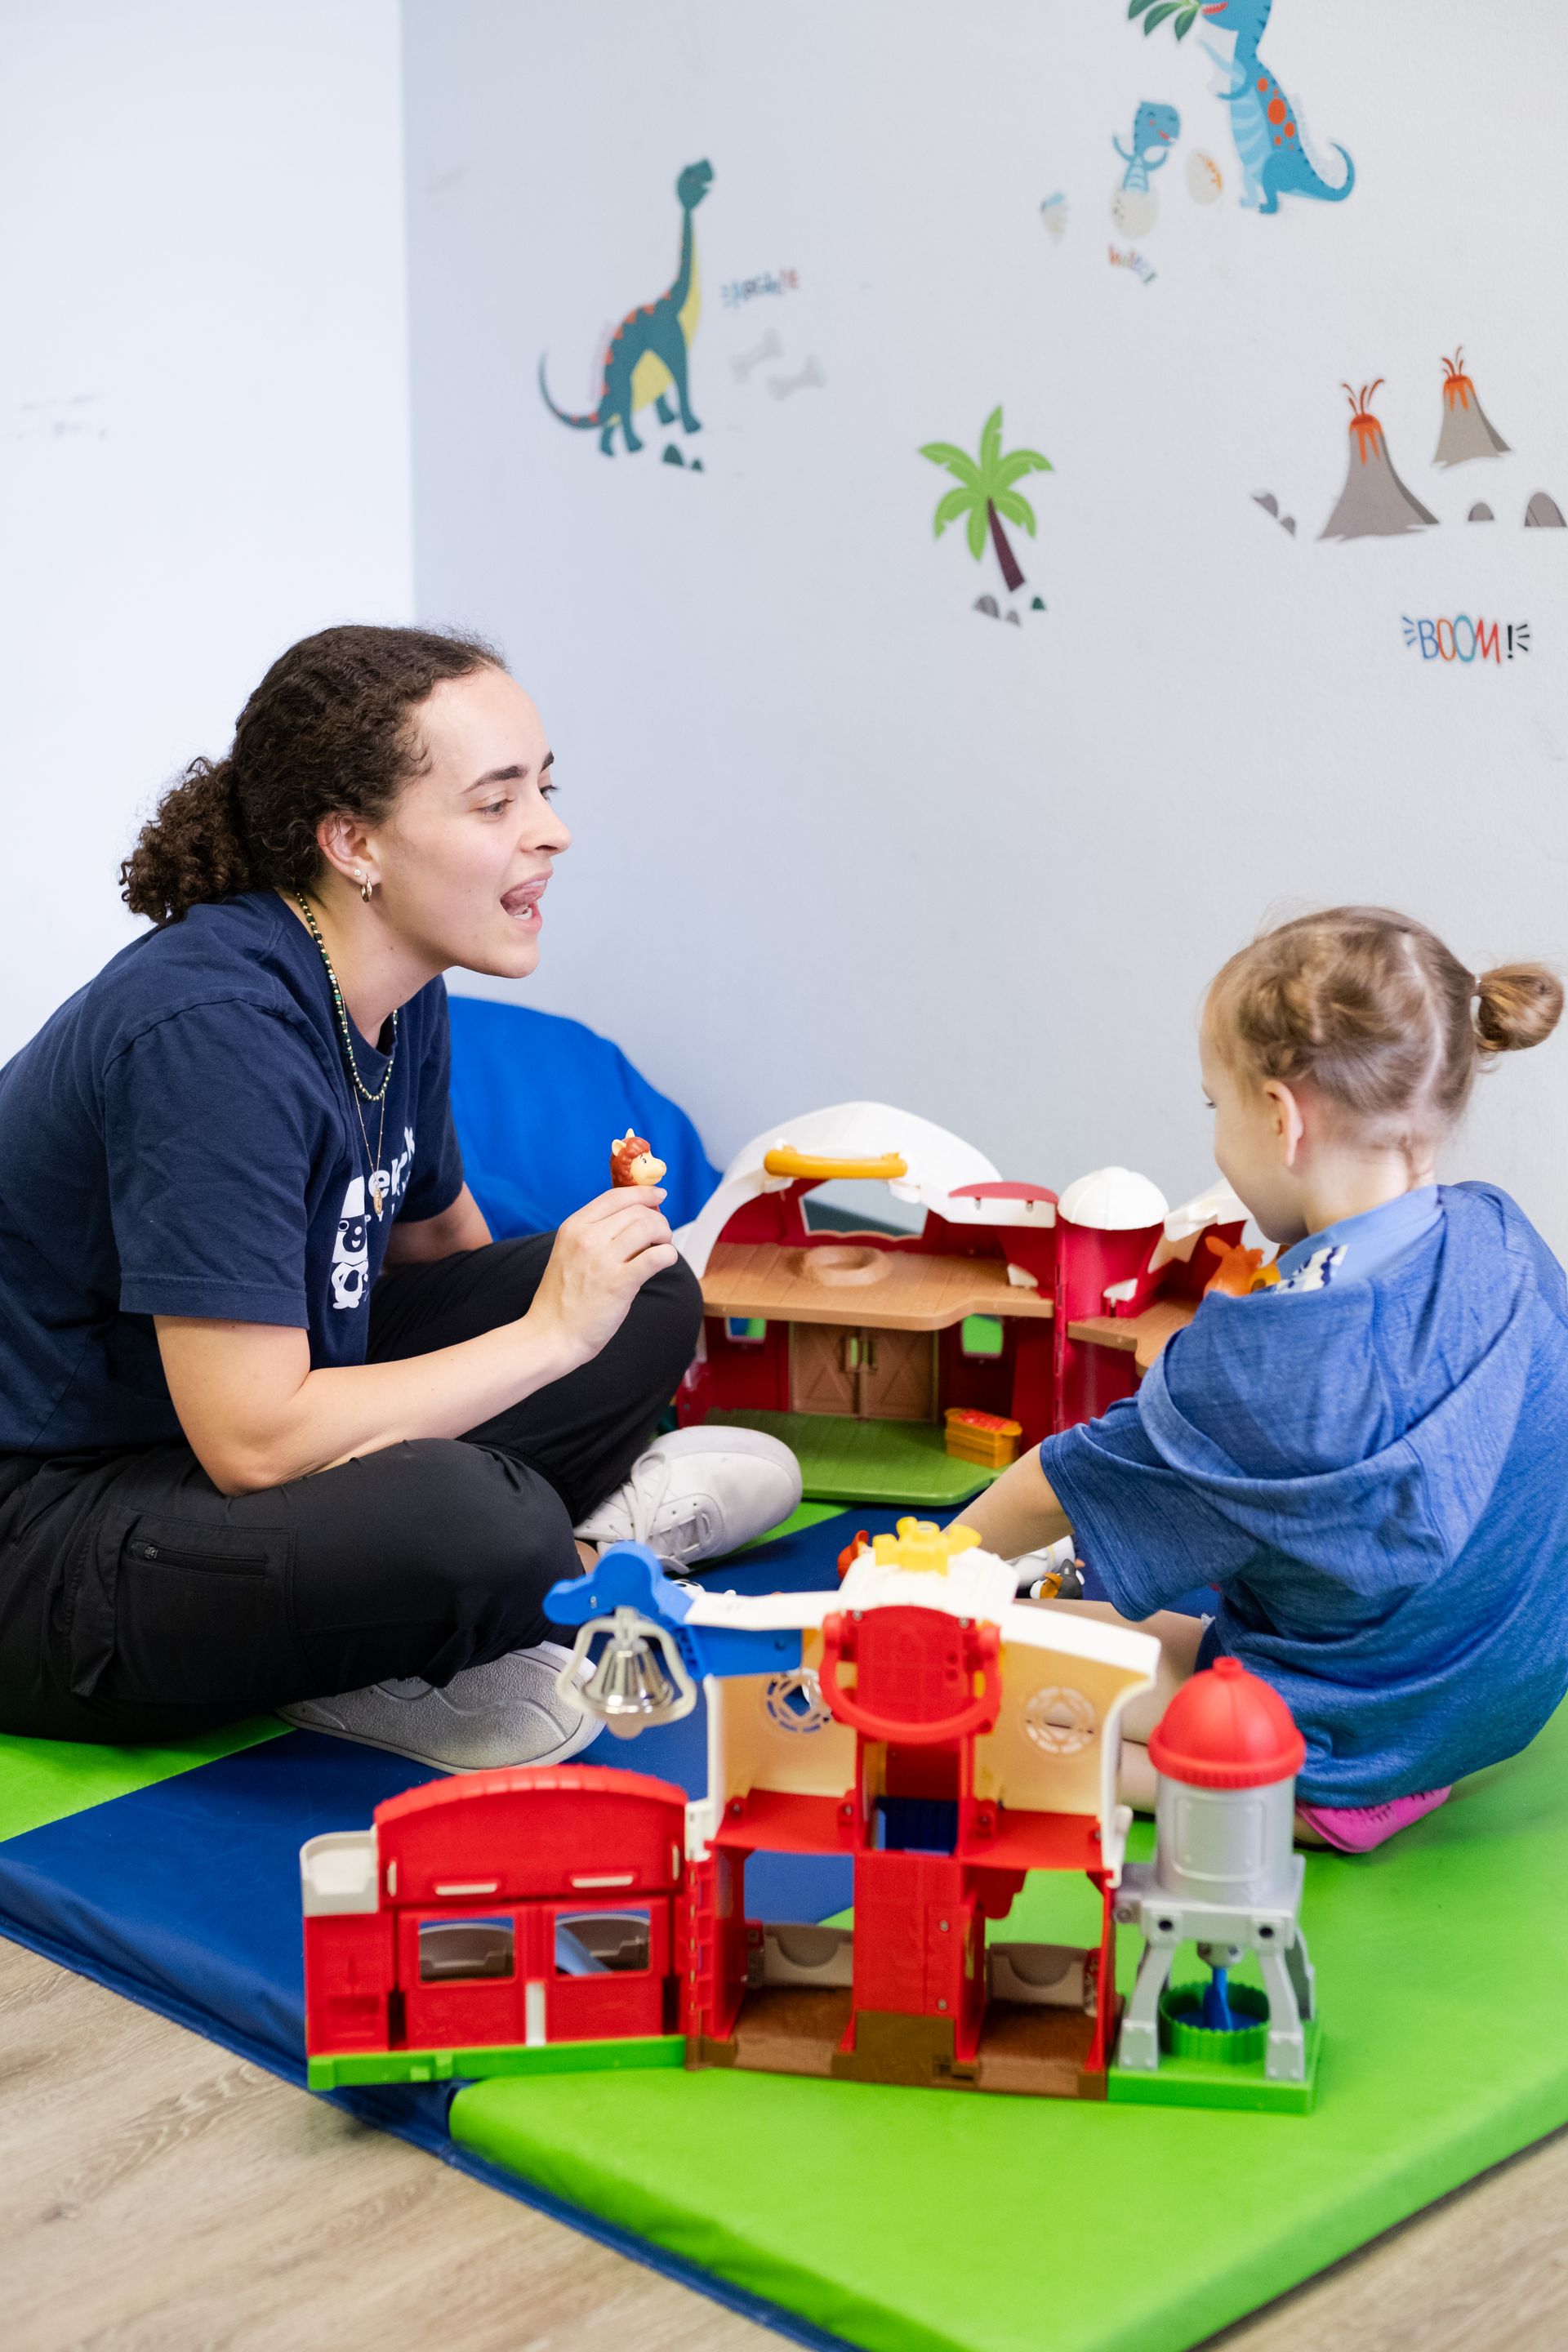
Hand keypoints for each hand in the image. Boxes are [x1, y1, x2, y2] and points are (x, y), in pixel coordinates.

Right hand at [524, 1187, 678, 1367]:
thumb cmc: (563, 1299)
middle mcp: (587, 1238)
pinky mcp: (620, 1282)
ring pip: (650, 1227)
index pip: (616, 1196)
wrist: (551, 1335)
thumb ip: (596, 1232)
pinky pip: (658, 1256)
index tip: (658, 1196)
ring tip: (660, 1249)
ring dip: (664, 1236)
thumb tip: (637, 1214)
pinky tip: (664, 1263)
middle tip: (660, 1236)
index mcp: (574, 1227)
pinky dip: (669, 1255)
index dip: (643, 1193)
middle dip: (657, 1220)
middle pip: (638, 1211)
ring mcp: (603, 1259)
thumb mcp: (569, 1252)